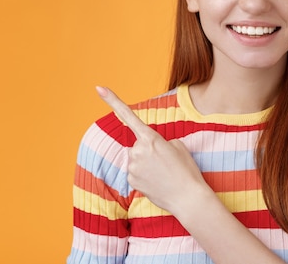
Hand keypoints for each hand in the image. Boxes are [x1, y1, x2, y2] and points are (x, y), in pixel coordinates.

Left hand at [95, 86, 209, 213]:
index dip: (113, 100)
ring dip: (147, 164)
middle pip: (138, 145)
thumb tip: (150, 150)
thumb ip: (160, 142)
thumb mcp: (179, 146)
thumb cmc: (187, 170)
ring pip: (136, 159)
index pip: (129, 116)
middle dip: (149, 150)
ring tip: (164, 173)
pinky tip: (158, 182)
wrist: (188, 198)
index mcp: (151, 138)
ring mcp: (132, 167)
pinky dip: (145, 176)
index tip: (99, 88)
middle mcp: (138, 151)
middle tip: (166, 162)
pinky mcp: (131, 181)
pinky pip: (135, 173)